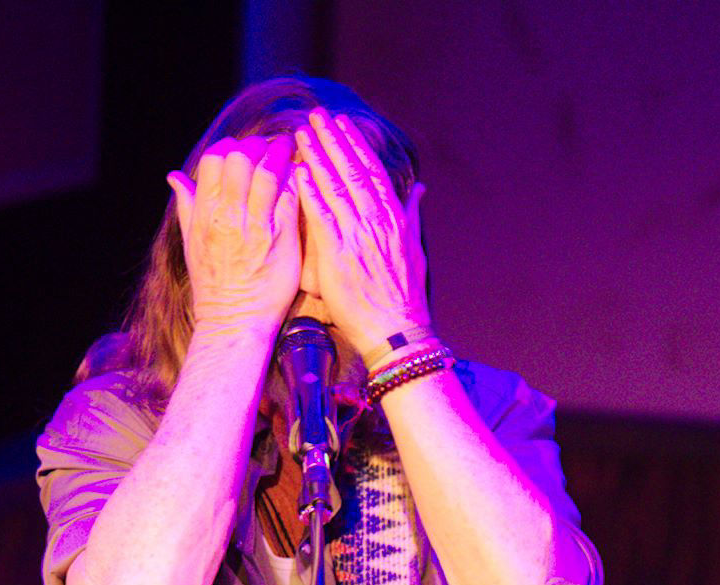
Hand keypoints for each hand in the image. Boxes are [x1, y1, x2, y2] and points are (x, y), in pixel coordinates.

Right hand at [168, 136, 299, 337]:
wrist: (234, 323)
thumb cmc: (214, 286)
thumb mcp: (191, 244)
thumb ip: (187, 206)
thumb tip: (174, 176)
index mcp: (204, 214)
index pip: (214, 159)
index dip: (230, 146)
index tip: (243, 150)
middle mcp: (227, 217)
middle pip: (240, 157)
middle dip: (257, 146)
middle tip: (270, 147)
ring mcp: (255, 229)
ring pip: (267, 172)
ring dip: (280, 156)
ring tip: (289, 153)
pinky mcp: (281, 242)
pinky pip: (289, 198)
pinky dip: (296, 182)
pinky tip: (301, 180)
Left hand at [293, 110, 429, 356]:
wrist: (397, 333)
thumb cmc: (403, 297)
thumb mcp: (415, 250)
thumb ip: (411, 215)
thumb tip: (419, 189)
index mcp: (394, 218)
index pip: (371, 171)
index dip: (354, 145)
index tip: (341, 124)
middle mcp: (377, 222)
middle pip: (352, 171)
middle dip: (333, 140)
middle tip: (316, 116)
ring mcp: (358, 238)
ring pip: (336, 188)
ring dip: (318, 158)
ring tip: (302, 135)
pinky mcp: (340, 257)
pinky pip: (323, 218)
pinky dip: (312, 194)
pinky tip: (300, 174)